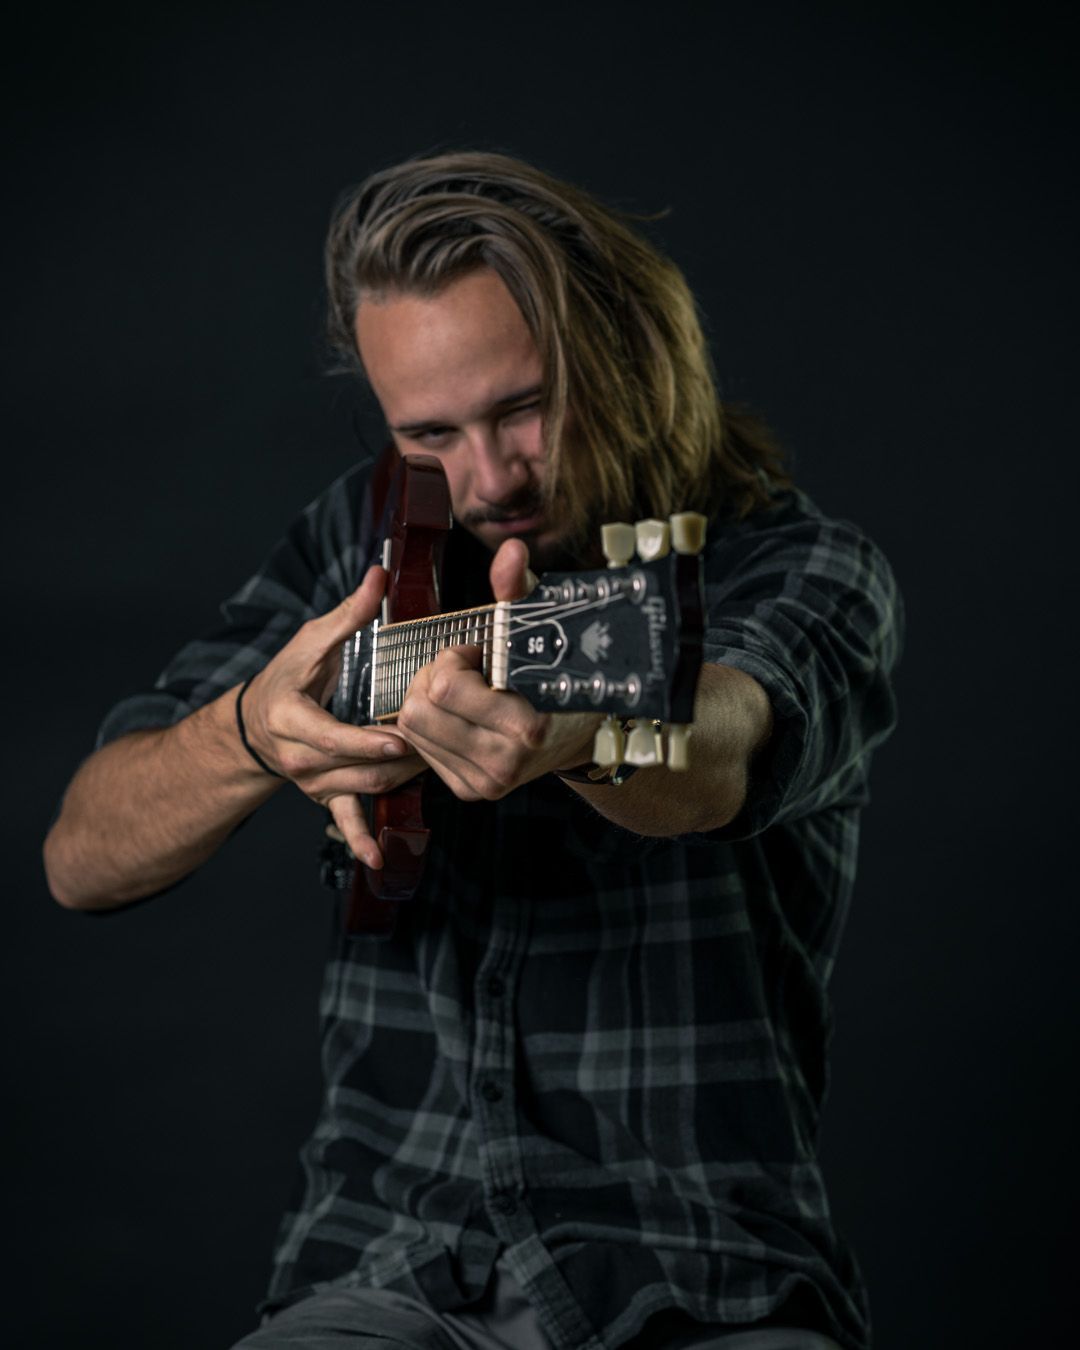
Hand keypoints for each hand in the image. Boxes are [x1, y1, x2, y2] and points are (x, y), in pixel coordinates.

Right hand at [240, 566, 425, 867]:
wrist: (255, 723)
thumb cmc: (287, 678)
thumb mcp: (312, 641)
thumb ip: (349, 612)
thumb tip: (380, 573)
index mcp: (291, 718)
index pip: (331, 736)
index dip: (366, 743)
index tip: (398, 741)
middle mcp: (298, 758)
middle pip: (356, 767)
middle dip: (399, 761)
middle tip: (439, 748)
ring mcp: (311, 782)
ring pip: (364, 789)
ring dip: (401, 781)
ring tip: (436, 764)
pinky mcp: (323, 797)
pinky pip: (343, 822)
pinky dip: (361, 840)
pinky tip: (378, 859)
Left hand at [395, 540, 600, 800]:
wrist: (581, 735)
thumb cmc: (559, 675)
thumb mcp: (542, 628)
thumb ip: (519, 590)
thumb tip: (510, 551)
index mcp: (525, 725)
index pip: (443, 686)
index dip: (453, 659)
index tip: (478, 654)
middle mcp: (504, 762)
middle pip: (417, 709)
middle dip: (433, 680)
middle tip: (465, 671)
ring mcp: (486, 782)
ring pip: (412, 729)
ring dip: (429, 703)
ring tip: (464, 692)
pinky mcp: (472, 790)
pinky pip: (421, 748)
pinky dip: (434, 726)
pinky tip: (463, 715)